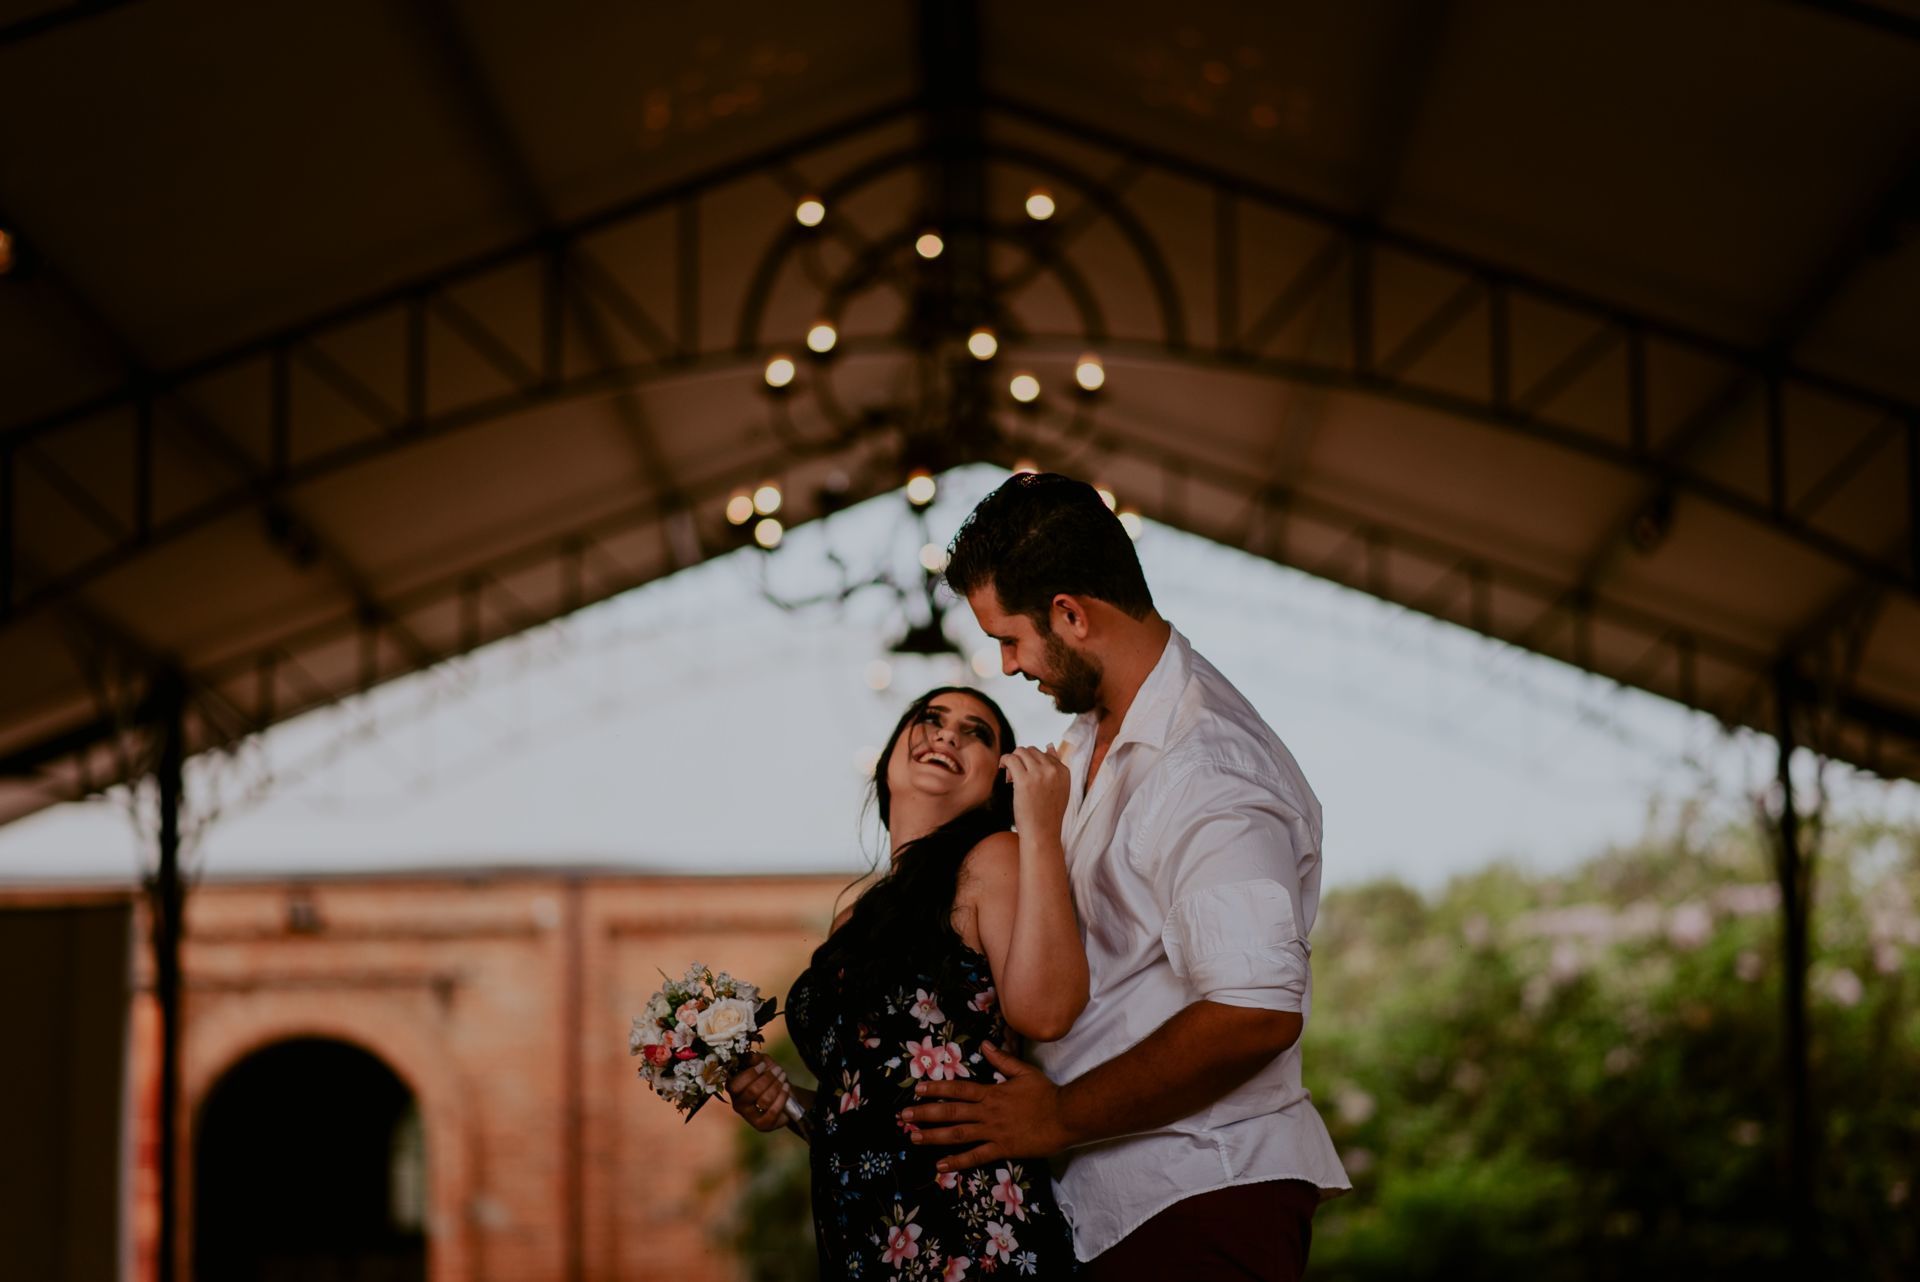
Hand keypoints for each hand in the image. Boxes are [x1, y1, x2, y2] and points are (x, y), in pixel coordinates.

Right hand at [726, 1053, 792, 1131]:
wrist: (785, 1095)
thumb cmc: (770, 1078)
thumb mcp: (764, 1064)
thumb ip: (757, 1059)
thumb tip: (753, 1057)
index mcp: (734, 1088)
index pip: (735, 1084)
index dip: (750, 1074)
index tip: (763, 1065)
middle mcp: (738, 1104)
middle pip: (751, 1092)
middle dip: (768, 1078)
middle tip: (779, 1070)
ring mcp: (749, 1116)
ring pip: (764, 1100)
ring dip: (777, 1086)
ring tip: (783, 1077)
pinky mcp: (762, 1125)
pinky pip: (773, 1111)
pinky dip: (782, 1097)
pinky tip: (786, 1088)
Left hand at [897, 1043, 1070, 1171]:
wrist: (1065, 1115)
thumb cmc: (1046, 1093)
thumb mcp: (1024, 1071)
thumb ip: (1002, 1060)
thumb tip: (984, 1045)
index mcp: (991, 1092)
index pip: (958, 1089)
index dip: (936, 1088)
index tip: (917, 1089)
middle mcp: (987, 1112)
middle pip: (951, 1112)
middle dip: (925, 1113)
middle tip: (904, 1115)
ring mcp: (993, 1132)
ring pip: (958, 1134)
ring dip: (934, 1136)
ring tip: (914, 1137)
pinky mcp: (1003, 1149)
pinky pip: (976, 1156)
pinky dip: (958, 1161)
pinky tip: (941, 1165)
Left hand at [1001, 744, 1069, 842]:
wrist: (1042, 834)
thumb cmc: (1047, 815)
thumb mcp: (1059, 789)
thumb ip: (1056, 767)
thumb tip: (1050, 745)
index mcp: (1064, 771)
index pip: (1045, 753)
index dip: (1032, 763)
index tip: (1027, 776)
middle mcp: (1053, 770)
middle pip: (1031, 750)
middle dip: (1022, 760)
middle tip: (1015, 777)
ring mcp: (1040, 774)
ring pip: (1020, 751)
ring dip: (1013, 761)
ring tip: (1010, 778)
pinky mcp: (1024, 780)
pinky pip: (1011, 759)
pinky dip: (1004, 761)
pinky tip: (1003, 771)